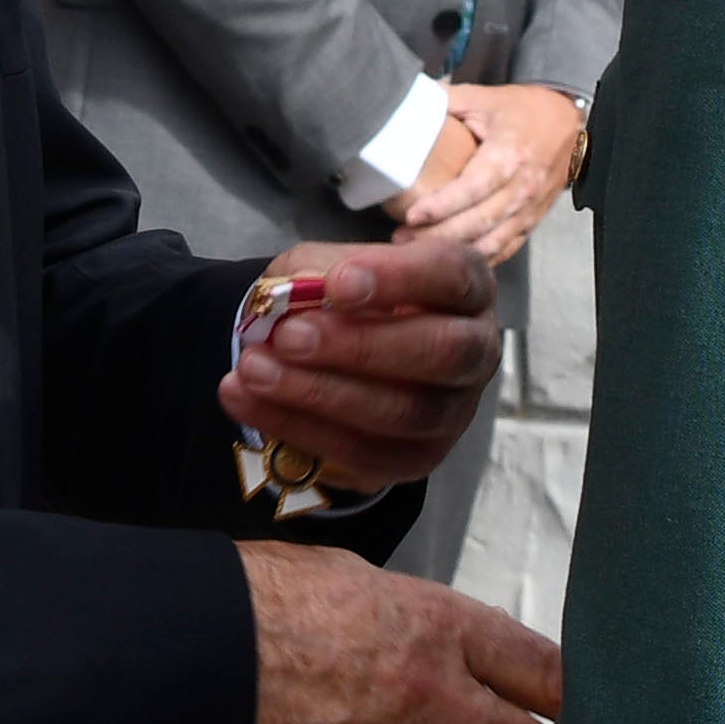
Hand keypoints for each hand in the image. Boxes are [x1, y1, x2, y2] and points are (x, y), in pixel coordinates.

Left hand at [223, 231, 501, 489]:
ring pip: (403, 413)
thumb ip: (317, 271)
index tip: (338, 285)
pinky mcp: (419, 457)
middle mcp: (476, 349)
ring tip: (253, 370)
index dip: (398, 280)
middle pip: (440, 353)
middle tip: (287, 337)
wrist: (343, 352)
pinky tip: (247, 401)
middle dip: (359, 347)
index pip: (451, 276)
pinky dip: (299, 428)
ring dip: (318, 394)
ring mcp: (454, 411)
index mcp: (467, 286)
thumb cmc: (349, 298)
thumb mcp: (329, 265)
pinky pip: (365, 454)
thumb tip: (297, 298)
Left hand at [397, 83, 583, 266]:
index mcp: (509, 154)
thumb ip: (446, 100)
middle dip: (439, 236)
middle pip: (480, 222)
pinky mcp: (532, 221)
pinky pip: (506, 248)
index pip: (474, 188)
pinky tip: (452, 261)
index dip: (443, 205)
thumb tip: (407, 99)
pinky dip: (480, 259)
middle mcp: (523, 187)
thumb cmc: (524, 110)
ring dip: (456, 252)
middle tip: (403, 239)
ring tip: (418, 253)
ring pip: (492, 242)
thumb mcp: (484, 97)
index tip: (413, 215)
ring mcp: (530, 208)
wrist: (567, 122)